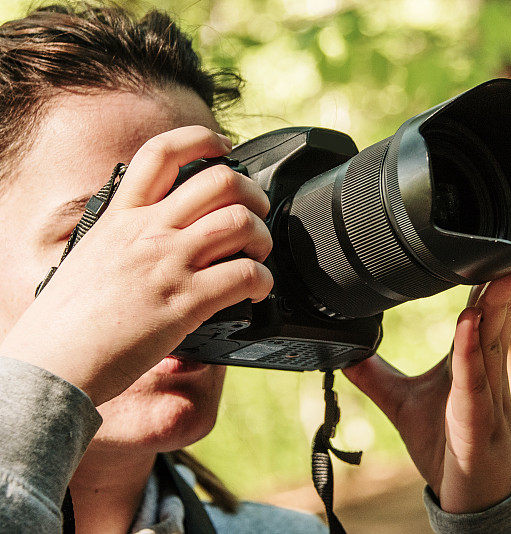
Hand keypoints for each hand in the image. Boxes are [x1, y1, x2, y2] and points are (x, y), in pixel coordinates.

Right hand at [0, 126, 272, 404]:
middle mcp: (147, 232)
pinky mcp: (186, 302)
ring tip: (256, 254)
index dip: (201, 140)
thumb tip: (150, 233)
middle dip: (252, 194)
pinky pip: (246, 274)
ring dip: (261, 236)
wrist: (51, 364)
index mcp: (121, 217)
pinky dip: (263, 280)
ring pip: (240, 222)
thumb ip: (124, 236)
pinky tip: (255, 291)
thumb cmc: (65, 320)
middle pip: (220, 182)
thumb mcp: (89, 256)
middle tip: (255, 213)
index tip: (223, 147)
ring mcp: (168, 264)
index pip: (161, 153)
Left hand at [344, 225, 510, 512]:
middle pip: (496, 309)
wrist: (468, 494)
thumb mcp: (402, 402)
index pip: (480, 303)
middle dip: (508, 270)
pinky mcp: (476, 420)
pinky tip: (469, 323)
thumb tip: (345, 351)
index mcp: (470, 356)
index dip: (489, 269)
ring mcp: (484, 392)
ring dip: (498, 300)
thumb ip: (375, 374)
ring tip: (504, 266)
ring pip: (494, 337)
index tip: (493, 234)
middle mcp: (483, 366)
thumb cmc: (448, 444)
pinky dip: (471, 351)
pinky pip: (475, 380)